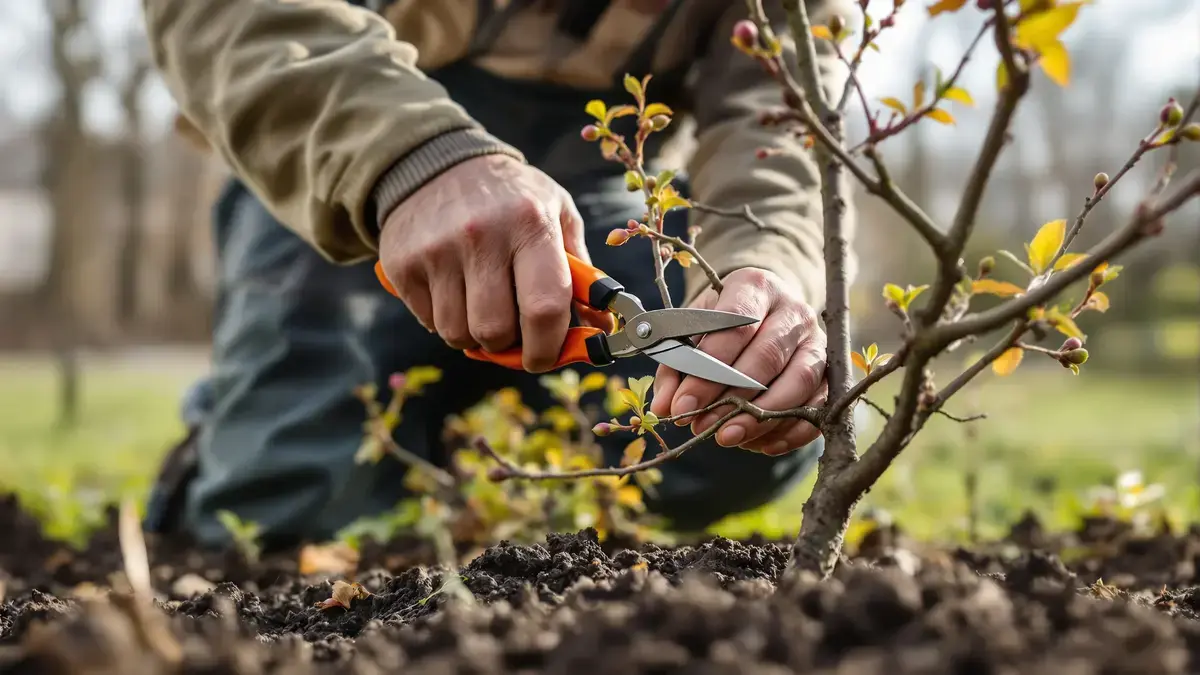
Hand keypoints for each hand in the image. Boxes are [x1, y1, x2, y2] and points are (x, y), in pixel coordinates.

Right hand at [377, 155, 609, 371]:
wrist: (437, 162)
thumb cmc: (512, 198)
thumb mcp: (556, 214)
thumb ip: (581, 274)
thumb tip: (600, 330)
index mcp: (530, 224)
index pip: (544, 308)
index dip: (548, 347)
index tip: (545, 356)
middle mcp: (482, 236)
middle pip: (495, 331)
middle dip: (508, 345)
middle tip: (512, 330)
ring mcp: (437, 251)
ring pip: (458, 334)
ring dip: (474, 336)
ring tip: (481, 306)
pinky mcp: (403, 264)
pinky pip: (429, 322)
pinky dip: (445, 320)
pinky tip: (453, 291)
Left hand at [648, 268, 826, 455]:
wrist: (768, 310)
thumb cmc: (724, 322)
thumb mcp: (693, 332)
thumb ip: (675, 366)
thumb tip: (666, 407)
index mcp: (755, 288)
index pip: (735, 326)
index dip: (708, 368)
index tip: (683, 406)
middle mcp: (793, 310)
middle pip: (767, 356)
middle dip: (732, 398)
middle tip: (702, 426)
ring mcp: (817, 340)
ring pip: (799, 381)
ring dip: (762, 416)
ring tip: (729, 437)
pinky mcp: (831, 371)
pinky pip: (819, 404)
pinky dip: (792, 429)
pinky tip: (762, 444)